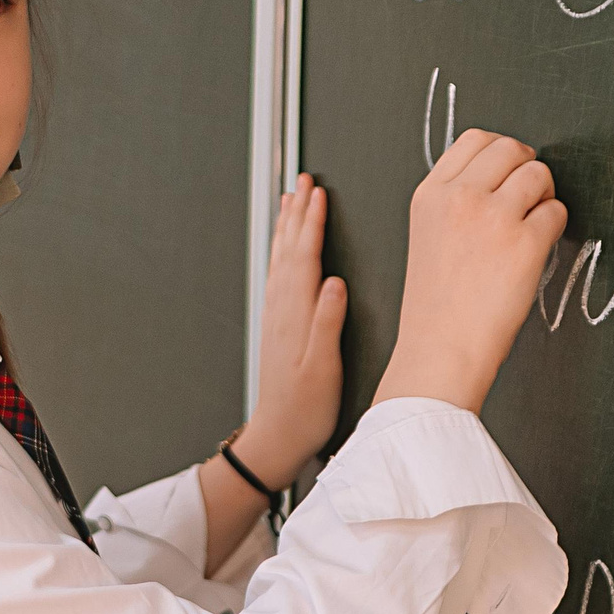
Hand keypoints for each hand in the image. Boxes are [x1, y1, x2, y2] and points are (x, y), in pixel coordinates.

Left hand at [231, 173, 346, 483]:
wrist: (278, 434)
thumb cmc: (304, 407)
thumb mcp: (322, 368)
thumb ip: (327, 323)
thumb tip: (336, 283)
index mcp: (297, 313)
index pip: (305, 256)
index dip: (312, 222)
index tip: (318, 193)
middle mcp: (283, 308)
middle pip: (290, 248)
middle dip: (298, 211)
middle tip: (303, 180)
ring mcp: (278, 315)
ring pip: (282, 257)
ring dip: (287, 225)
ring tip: (291, 198)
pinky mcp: (278, 324)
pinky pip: (279, 273)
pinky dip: (283, 251)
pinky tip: (287, 246)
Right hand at [374, 130, 566, 413]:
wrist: (441, 351)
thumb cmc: (436, 304)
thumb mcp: (428, 235)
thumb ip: (455, 201)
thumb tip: (501, 177)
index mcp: (430, 194)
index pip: (475, 140)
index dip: (501, 153)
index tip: (509, 172)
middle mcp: (460, 197)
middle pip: (511, 148)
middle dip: (527, 168)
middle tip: (530, 196)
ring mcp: (494, 217)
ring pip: (539, 174)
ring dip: (544, 196)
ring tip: (533, 225)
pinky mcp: (526, 243)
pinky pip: (557, 212)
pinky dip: (555, 227)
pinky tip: (537, 249)